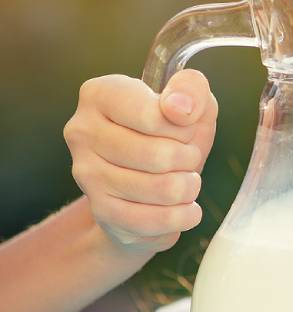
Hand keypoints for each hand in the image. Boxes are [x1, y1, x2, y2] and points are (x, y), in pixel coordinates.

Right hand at [64, 70, 217, 253]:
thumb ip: (191, 90)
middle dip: (189, 159)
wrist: (150, 184)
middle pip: (158, 155)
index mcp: (100, 94)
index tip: (184, 128)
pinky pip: (155, 221)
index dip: (184, 128)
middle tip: (187, 158)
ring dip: (188, 187)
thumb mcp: (191, 102)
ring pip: (161, 189)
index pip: (153, 115)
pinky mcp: (100, 211)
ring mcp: (87, 174)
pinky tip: (184, 207)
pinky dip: (183, 216)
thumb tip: (180, 108)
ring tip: (185, 181)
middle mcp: (82, 132)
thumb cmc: (171, 135)